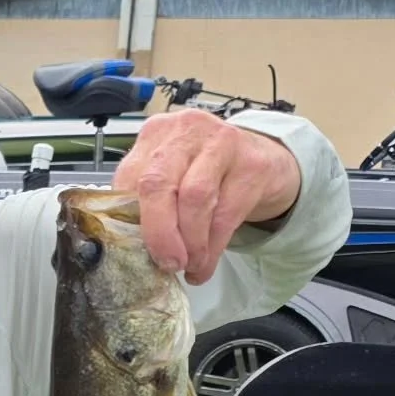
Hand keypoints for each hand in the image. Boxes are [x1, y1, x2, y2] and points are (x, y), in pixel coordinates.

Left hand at [112, 110, 301, 285]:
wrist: (265, 158)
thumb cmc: (207, 170)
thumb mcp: (173, 174)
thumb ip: (148, 200)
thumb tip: (134, 248)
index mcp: (156, 133)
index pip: (129, 178)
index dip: (130, 221)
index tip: (135, 251)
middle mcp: (186, 130)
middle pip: (158, 183)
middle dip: (158, 232)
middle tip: (166, 263)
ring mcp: (222, 142)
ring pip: (194, 199)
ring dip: (190, 243)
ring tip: (188, 265)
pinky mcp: (253, 164)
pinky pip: (226, 215)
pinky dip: (212, 248)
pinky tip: (205, 264)